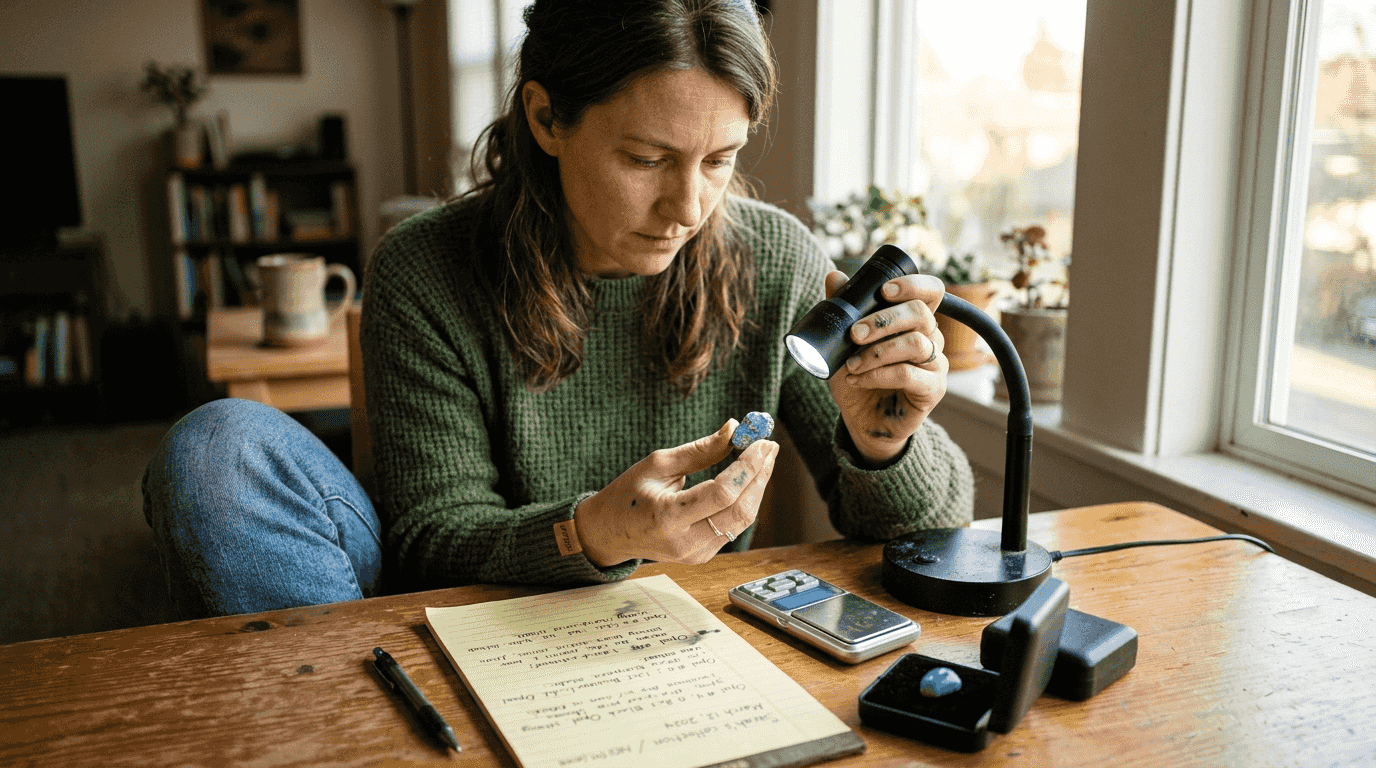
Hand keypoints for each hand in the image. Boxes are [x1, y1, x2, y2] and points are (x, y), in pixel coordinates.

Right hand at [575, 420, 779, 566]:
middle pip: (740, 510)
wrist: (608, 534)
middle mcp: (684, 542)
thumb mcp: (657, 464)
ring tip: (763, 458)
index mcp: (668, 517)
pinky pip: (732, 527)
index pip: (722, 493)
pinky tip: (748, 479)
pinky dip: (745, 501)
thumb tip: (733, 429)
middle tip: (768, 446)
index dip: (747, 467)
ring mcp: (695, 554)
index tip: (761, 442)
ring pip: (742, 521)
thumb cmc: (628, 494)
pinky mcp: (702, 556)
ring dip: (757, 487)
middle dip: (759, 475)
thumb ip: (699, 451)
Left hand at [825, 270, 947, 465]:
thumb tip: (834, 276)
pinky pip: (909, 374)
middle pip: (921, 313)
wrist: (862, 420)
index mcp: (915, 322)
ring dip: (876, 352)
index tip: (884, 290)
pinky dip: (878, 375)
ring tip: (851, 364)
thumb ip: (843, 310)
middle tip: (854, 334)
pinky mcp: (932, 389)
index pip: (931, 292)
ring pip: (916, 343)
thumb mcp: (844, 343)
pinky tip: (858, 380)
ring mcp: (935, 364)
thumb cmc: (858, 378)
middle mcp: (931, 338)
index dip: (913, 285)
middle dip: (883, 320)